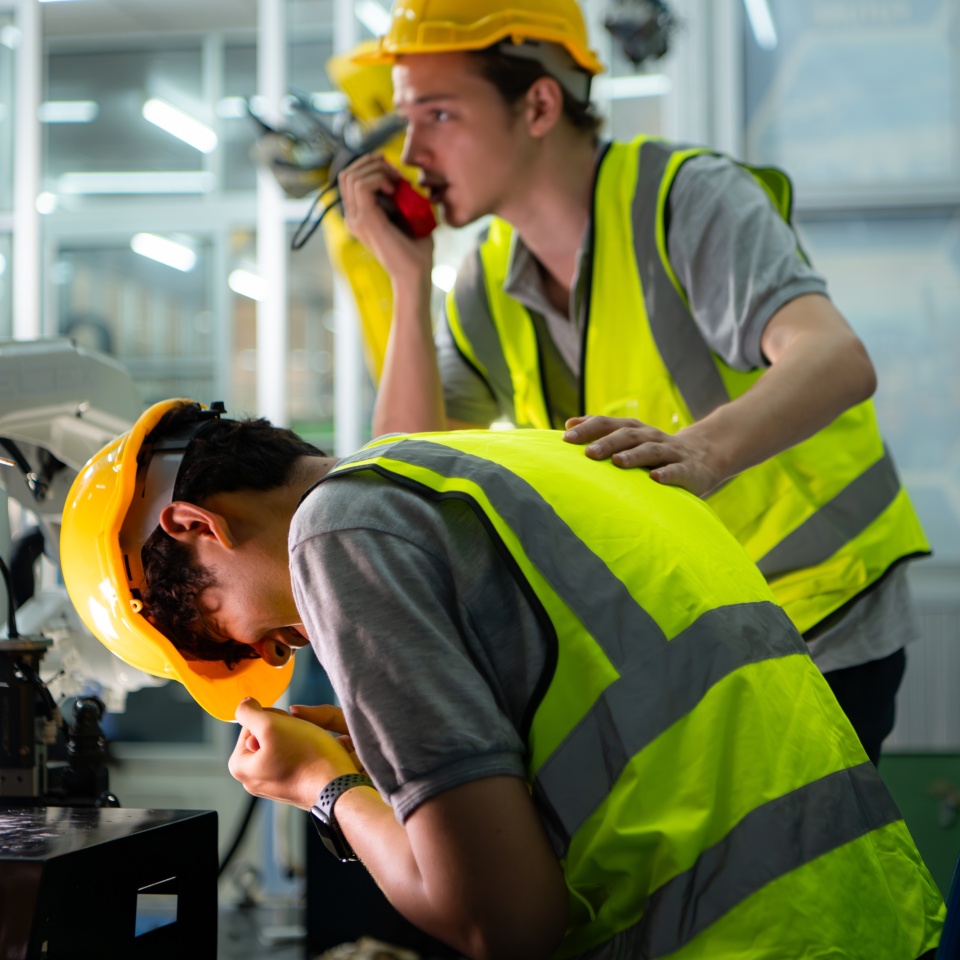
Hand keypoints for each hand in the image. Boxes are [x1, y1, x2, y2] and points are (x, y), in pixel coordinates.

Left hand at [229, 698, 359, 809]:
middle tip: (300, 733)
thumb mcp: (270, 725)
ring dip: (296, 736)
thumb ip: (248, 712)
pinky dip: (304, 750)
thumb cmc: (305, 756)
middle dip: (283, 727)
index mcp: (241, 767)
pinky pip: (293, 758)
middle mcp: (253, 780)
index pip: (250, 725)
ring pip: (281, 745)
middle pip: (265, 736)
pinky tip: (314, 754)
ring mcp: (273, 786)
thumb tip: (243, 705)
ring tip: (309, 744)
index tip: (286, 725)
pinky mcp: (292, 786)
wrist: (337, 786)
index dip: (271, 717)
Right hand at [338, 153, 433, 280]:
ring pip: (352, 175)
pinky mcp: (365, 220)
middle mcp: (353, 217)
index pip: (351, 179)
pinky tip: (394, 189)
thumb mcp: (408, 217)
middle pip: (347, 173)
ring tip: (397, 183)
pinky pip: (361, 185)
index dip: (371, 166)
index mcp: (359, 216)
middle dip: (373, 164)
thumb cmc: (417, 250)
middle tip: (396, 176)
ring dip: (378, 170)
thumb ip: (401, 199)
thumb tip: (403, 180)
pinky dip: (379, 178)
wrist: (416, 274)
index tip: (395, 174)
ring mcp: (356, 219)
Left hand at [563, 415, 723, 495]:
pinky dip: (667, 473)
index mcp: (635, 430)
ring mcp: (671, 452)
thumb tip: (568, 425)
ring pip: (651, 450)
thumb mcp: (630, 439)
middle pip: (628, 435)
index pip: (609, 424)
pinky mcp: (688, 469)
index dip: (588, 428)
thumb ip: (602, 433)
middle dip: (607, 443)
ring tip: (617, 462)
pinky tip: (656, 479)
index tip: (566, 436)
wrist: (703, 457)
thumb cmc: (655, 452)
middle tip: (588, 453)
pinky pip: (678, 470)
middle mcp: (651, 437)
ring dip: (634, 456)